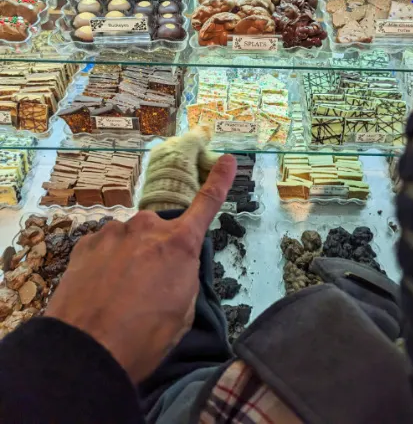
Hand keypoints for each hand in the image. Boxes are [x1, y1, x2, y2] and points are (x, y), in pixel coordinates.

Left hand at [45, 154, 236, 383]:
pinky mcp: (87, 242)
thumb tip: (173, 265)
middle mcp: (148, 228)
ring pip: (130, 239)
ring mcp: (114, 232)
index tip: (229, 159)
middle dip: (158, 252)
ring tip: (118, 296)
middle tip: (147, 290)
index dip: (219, 181)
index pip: (206, 205)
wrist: (85, 351)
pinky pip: (105, 247)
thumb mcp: (182, 311)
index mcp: (179, 245)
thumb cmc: (144, 338)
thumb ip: (183, 276)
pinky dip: (106, 263)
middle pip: (160, 233)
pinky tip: (99, 291)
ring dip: (130, 258)